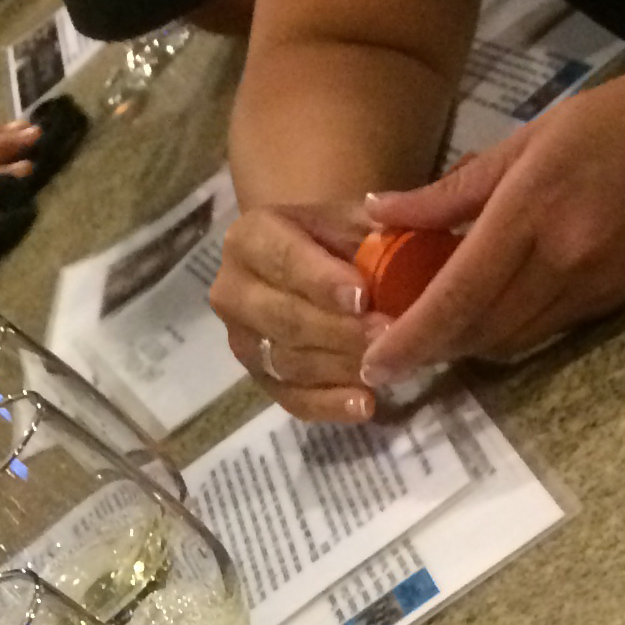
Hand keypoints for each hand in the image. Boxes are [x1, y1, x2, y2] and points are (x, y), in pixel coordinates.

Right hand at [207, 196, 381, 422]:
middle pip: (283, 319)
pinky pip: (291, 399)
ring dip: (340, 368)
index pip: (282, 261)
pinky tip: (365, 405)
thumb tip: (392, 234)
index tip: (363, 297)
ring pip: (288, 362)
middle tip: (388, 336)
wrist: (309, 263)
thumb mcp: (351, 219)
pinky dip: (329, 405)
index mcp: (249, 239)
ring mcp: (241, 341)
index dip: (322, 282)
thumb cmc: (335, 238)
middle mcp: (232, 291)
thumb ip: (373, 227)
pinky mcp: (258, 378)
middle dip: (338, 331)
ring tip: (386, 366)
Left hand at [357, 53, 624, 391]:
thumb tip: (379, 213)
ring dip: (468, 345)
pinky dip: (508, 332)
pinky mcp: (620, 300)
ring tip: (431, 332)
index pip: (457, 297)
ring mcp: (596, 287)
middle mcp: (564, 262)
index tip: (376, 363)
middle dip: (432, 349)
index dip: (412, 339)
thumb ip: (452, 189)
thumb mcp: (531, 137)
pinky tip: (487, 314)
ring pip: (512, 342)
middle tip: (390, 347)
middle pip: (480, 333)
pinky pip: (547, 332)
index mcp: (532, 213)